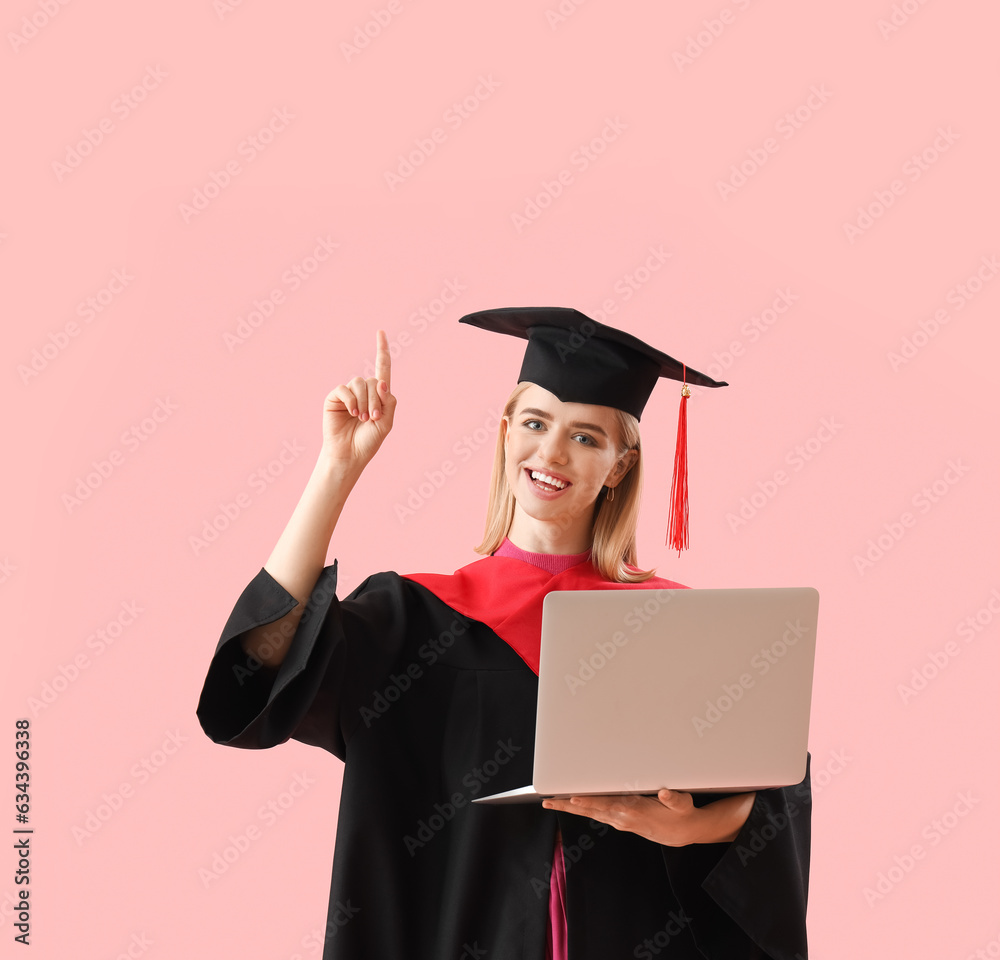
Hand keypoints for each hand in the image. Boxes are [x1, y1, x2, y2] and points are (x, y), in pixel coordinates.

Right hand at [321, 329, 396, 469]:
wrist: (349, 455)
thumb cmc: (368, 441)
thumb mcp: (386, 423)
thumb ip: (389, 402)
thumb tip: (381, 382)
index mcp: (378, 395)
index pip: (382, 368)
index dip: (382, 350)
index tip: (380, 332)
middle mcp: (363, 391)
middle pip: (372, 380)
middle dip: (376, 399)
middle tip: (373, 418)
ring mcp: (348, 394)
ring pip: (359, 383)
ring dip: (364, 401)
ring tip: (362, 418)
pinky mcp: (334, 398)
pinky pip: (344, 389)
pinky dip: (351, 400)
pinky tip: (352, 413)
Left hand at [542, 789, 753, 846]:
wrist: (683, 832)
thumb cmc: (681, 813)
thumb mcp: (682, 804)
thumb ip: (673, 798)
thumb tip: (665, 792)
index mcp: (633, 810)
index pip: (605, 804)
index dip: (588, 801)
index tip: (571, 798)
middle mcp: (622, 817)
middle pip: (591, 810)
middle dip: (568, 806)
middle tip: (547, 802)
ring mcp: (620, 821)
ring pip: (591, 813)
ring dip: (571, 808)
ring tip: (551, 802)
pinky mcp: (620, 821)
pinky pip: (597, 814)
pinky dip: (583, 809)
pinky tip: (572, 805)